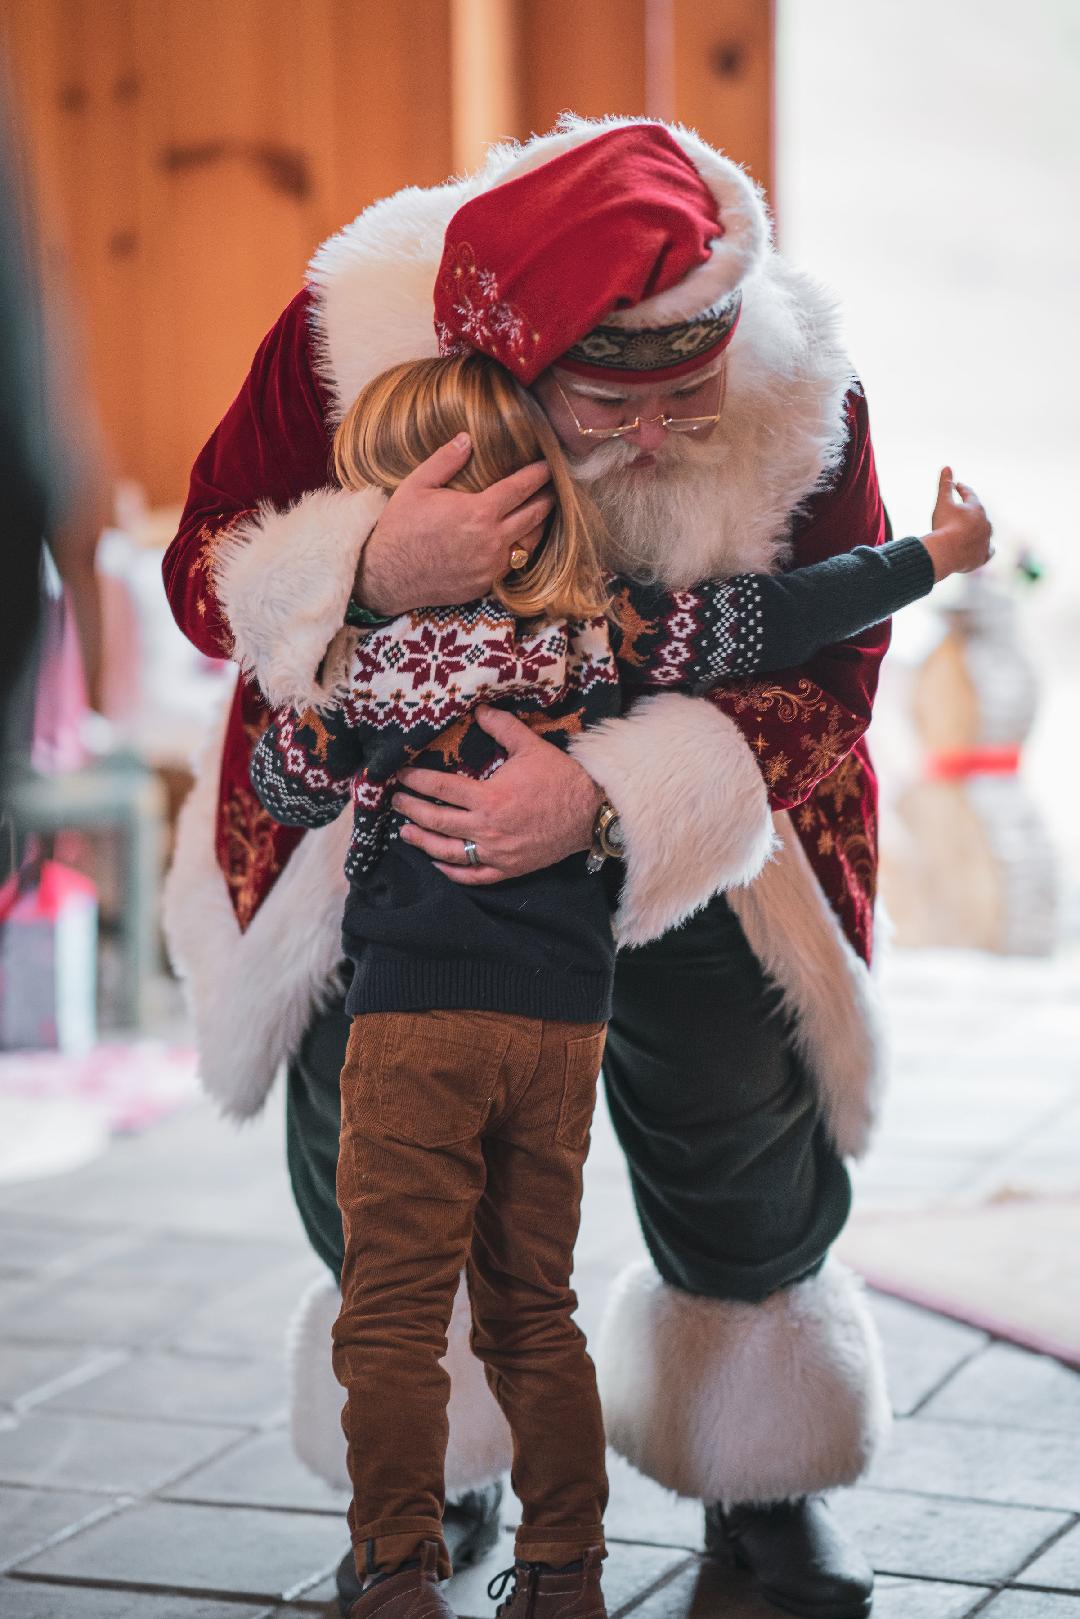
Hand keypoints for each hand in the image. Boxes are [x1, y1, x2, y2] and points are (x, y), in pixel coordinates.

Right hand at [355, 436, 554, 615]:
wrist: (387, 576)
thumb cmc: (399, 527)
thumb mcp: (416, 485)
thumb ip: (445, 460)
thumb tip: (467, 438)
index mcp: (478, 512)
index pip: (521, 488)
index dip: (538, 475)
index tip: (549, 466)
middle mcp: (492, 541)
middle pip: (535, 516)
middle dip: (547, 499)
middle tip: (555, 487)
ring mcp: (491, 566)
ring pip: (530, 544)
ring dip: (539, 526)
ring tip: (542, 513)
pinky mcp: (486, 585)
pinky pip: (512, 566)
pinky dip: (519, 551)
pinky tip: (518, 541)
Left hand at [392, 707, 603, 883]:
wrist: (591, 814)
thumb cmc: (561, 779)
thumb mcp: (531, 747)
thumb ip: (503, 727)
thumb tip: (480, 708)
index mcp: (489, 798)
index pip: (441, 789)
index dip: (416, 782)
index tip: (400, 777)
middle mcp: (487, 829)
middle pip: (436, 821)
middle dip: (411, 811)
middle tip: (396, 803)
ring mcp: (496, 853)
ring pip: (448, 852)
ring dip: (422, 843)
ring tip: (405, 834)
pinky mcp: (508, 869)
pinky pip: (473, 875)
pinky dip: (452, 872)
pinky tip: (438, 863)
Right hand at [922, 467, 993, 581]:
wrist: (945, 552)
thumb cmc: (944, 526)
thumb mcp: (943, 503)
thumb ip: (945, 485)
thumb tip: (947, 466)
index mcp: (976, 508)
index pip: (970, 495)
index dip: (962, 490)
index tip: (957, 486)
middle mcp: (985, 523)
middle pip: (979, 514)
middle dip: (971, 510)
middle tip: (963, 508)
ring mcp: (986, 540)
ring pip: (985, 532)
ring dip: (979, 529)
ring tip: (972, 529)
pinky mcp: (983, 556)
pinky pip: (987, 551)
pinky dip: (984, 548)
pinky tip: (981, 548)